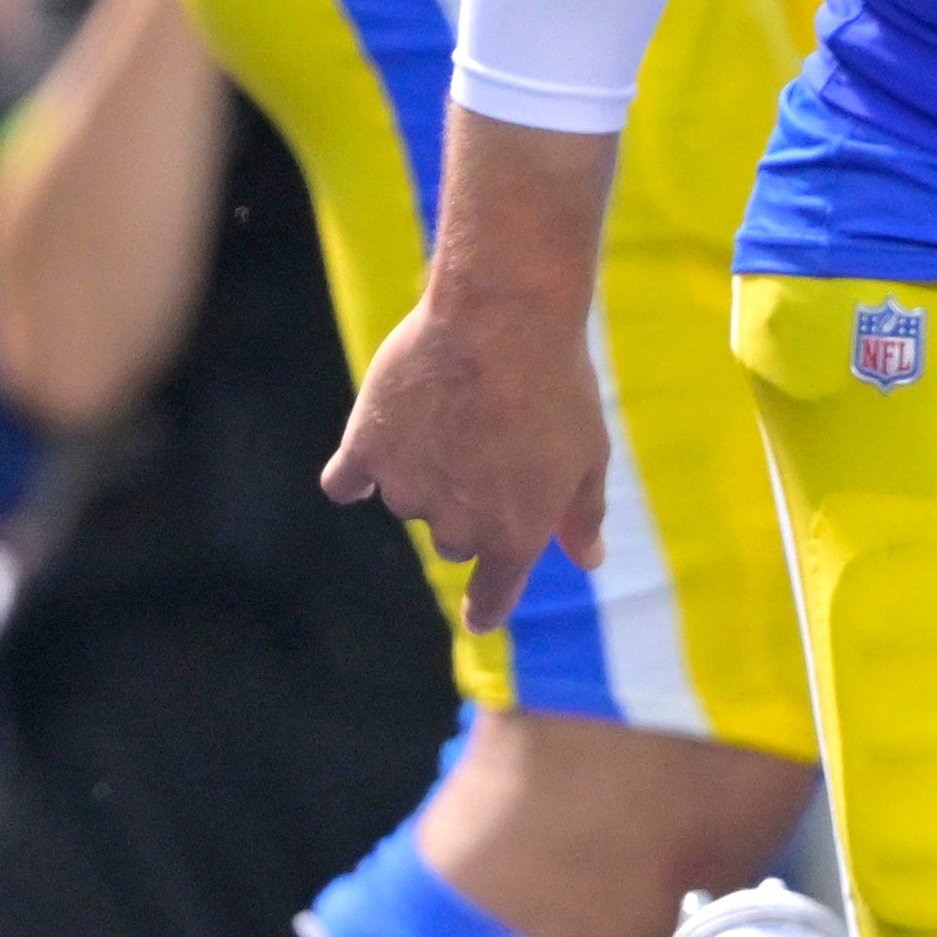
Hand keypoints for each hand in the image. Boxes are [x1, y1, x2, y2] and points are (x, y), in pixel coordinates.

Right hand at [324, 291, 609, 628]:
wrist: (505, 320)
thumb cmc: (559, 385)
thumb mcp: (589, 453)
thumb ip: (583, 515)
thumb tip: (589, 561)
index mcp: (515, 536)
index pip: (493, 597)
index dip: (487, 607)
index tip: (480, 616)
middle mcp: (457, 526)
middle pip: (455, 541)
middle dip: (470, 505)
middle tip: (493, 442)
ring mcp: (406, 492)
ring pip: (409, 500)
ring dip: (426, 469)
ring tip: (459, 407)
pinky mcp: (366, 451)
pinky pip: (347, 481)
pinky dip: (358, 471)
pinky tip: (375, 444)